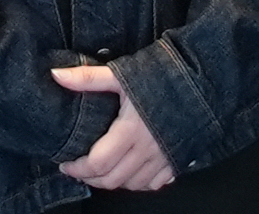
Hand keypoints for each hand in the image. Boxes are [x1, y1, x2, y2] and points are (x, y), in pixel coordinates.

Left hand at [51, 65, 175, 191]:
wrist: (201, 79)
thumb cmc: (162, 76)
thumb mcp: (120, 74)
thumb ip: (87, 77)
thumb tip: (56, 74)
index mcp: (130, 131)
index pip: (97, 163)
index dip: (77, 169)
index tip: (66, 164)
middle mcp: (147, 150)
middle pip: (112, 179)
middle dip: (90, 179)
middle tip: (78, 170)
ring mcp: (164, 158)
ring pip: (132, 184)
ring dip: (113, 181)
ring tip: (101, 170)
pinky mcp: (177, 159)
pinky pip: (154, 183)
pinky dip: (138, 182)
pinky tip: (130, 171)